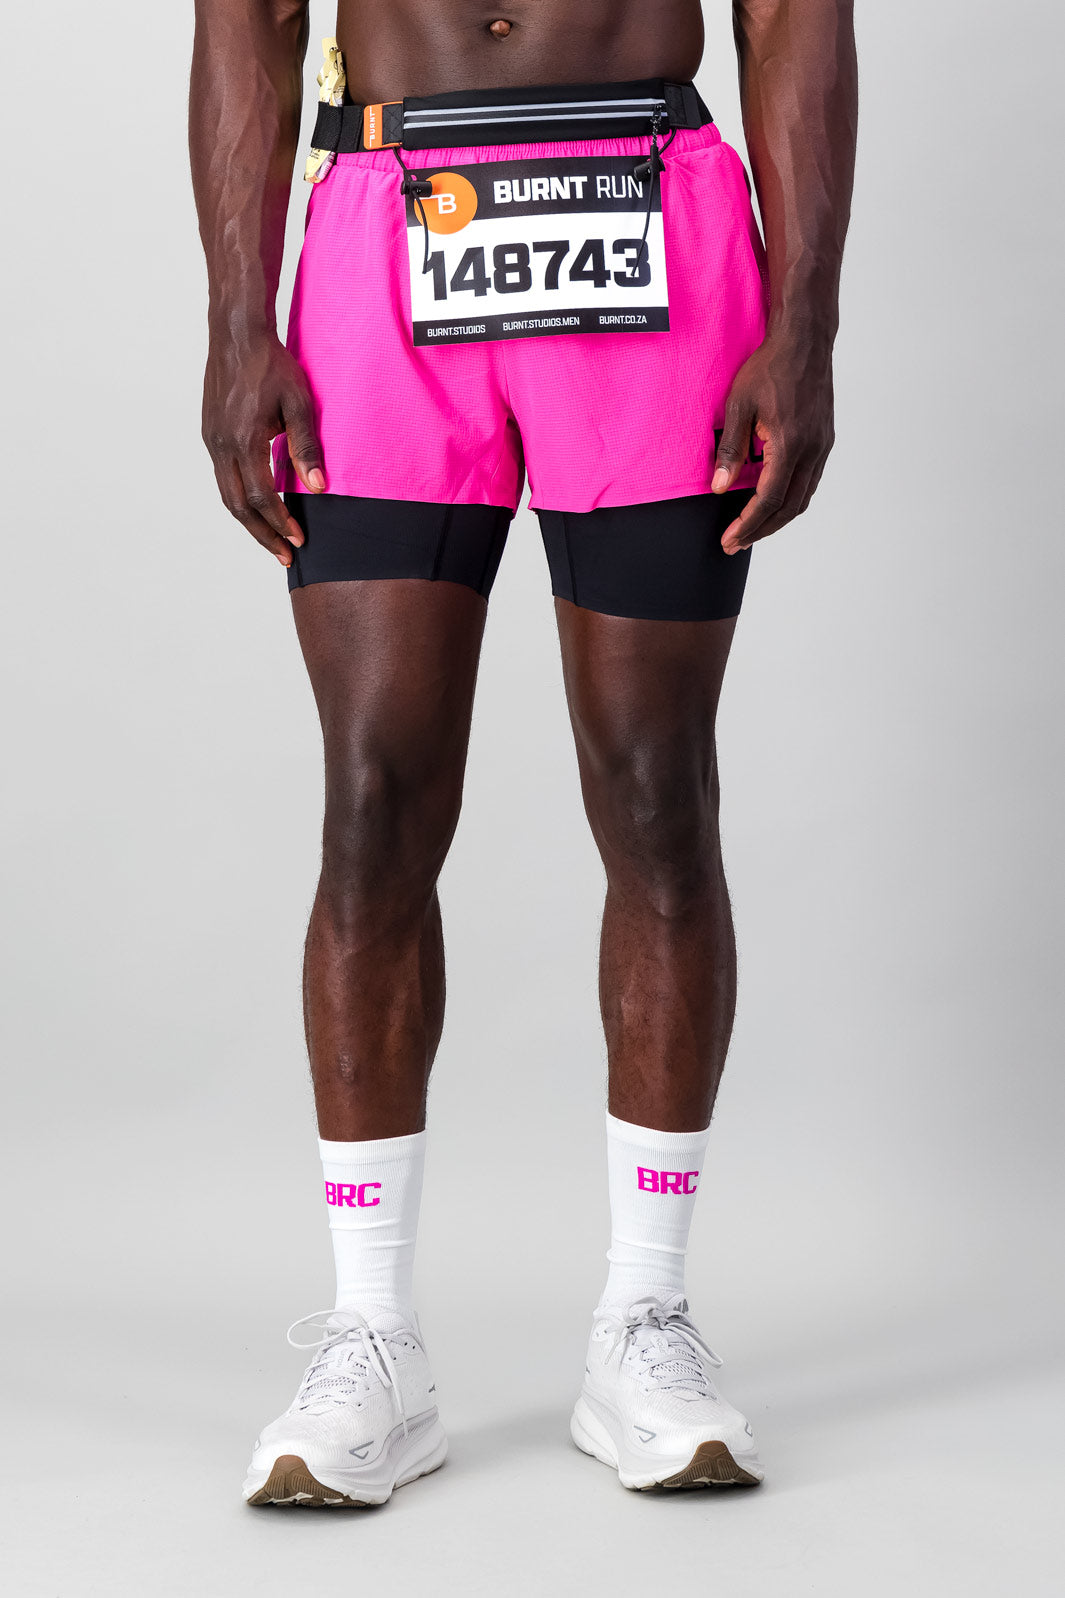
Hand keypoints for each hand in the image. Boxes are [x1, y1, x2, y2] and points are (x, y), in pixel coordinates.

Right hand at [201, 330, 324, 566]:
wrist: (236, 333)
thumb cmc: (271, 365)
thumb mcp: (299, 404)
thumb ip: (307, 448)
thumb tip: (318, 488)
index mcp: (243, 440)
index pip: (262, 497)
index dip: (280, 522)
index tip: (299, 539)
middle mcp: (221, 445)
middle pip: (238, 506)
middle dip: (263, 534)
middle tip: (285, 555)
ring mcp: (211, 440)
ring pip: (227, 494)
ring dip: (249, 520)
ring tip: (272, 538)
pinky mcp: (210, 433)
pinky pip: (223, 477)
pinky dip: (240, 498)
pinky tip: (257, 504)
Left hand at [711, 332, 834, 554]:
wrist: (804, 340)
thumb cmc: (770, 367)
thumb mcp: (739, 406)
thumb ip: (730, 450)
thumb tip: (720, 488)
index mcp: (791, 444)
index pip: (768, 499)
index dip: (748, 524)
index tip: (730, 539)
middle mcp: (812, 450)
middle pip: (788, 508)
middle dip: (760, 530)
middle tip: (735, 543)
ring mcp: (822, 446)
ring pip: (802, 498)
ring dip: (777, 519)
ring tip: (751, 530)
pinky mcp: (824, 441)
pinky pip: (809, 482)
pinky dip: (790, 500)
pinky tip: (772, 503)